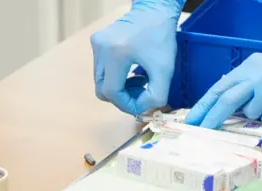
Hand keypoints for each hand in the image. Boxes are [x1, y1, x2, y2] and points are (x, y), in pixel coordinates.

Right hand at [90, 0, 183, 115]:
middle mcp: (101, 48)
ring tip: (140, 80)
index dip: (126, 105)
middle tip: (142, 93)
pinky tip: (133, 71)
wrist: (155, 10)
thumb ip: (156, 96)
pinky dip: (116, 77)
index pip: (112, 92)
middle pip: (102, 90)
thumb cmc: (162, 37)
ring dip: (120, 88)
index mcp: (115, 54)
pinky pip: (102, 70)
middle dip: (122, 98)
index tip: (142, 106)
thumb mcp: (165, 70)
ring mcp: (96, 44)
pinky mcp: (97, 42)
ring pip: (101, 81)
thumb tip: (142, 109)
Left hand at [185, 28, 261, 128]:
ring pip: (251, 114)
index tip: (191, 120)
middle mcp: (255, 77)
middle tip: (201, 131)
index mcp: (246, 68)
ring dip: (256, 114)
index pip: (218, 88)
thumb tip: (222, 100)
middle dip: (212, 119)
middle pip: (228, 101)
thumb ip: (242, 82)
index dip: (203, 105)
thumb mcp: (260, 68)